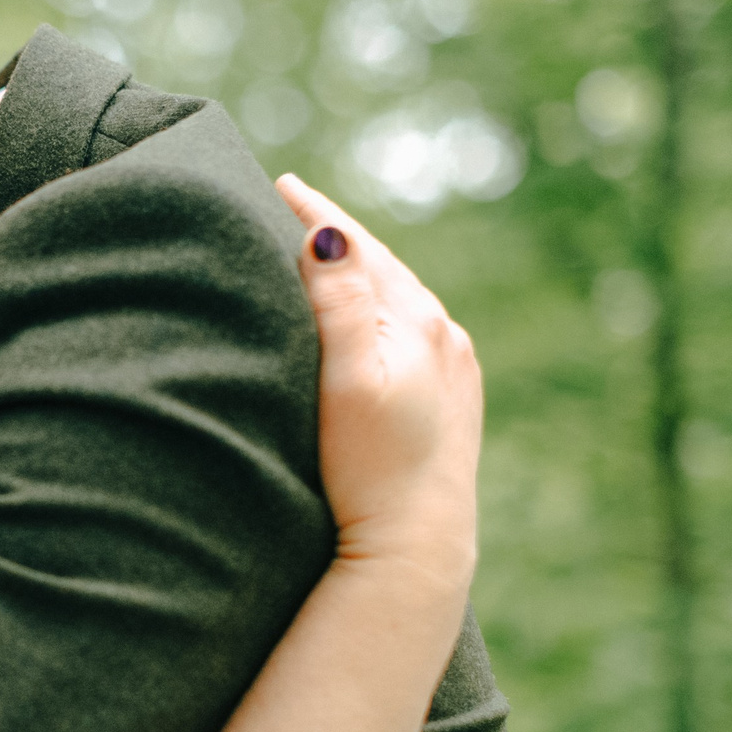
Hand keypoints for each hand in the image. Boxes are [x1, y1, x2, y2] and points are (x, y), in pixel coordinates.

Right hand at [276, 174, 482, 592]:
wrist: (416, 548)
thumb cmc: (370, 468)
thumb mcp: (348, 377)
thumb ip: (339, 303)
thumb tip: (328, 234)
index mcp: (418, 320)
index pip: (358, 247)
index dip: (315, 214)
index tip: (278, 183)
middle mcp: (444, 335)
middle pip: (381, 266)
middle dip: (337, 238)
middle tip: (292, 208)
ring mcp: (453, 368)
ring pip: (396, 298)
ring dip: (360, 274)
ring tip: (322, 256)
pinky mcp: (453, 400)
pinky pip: (409, 331)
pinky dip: (378, 310)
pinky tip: (364, 320)